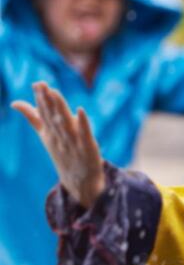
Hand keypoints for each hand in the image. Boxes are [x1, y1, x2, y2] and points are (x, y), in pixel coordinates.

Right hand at [12, 82, 104, 207]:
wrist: (79, 181)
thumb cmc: (63, 154)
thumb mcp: (46, 135)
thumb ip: (33, 118)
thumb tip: (15, 103)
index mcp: (50, 133)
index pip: (44, 114)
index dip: (41, 99)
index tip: (37, 84)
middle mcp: (59, 137)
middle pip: (52, 117)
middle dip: (47, 101)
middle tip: (42, 84)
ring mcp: (73, 143)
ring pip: (65, 124)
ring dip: (60, 108)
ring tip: (55, 92)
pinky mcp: (88, 148)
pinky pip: (85, 134)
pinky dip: (83, 123)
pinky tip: (80, 110)